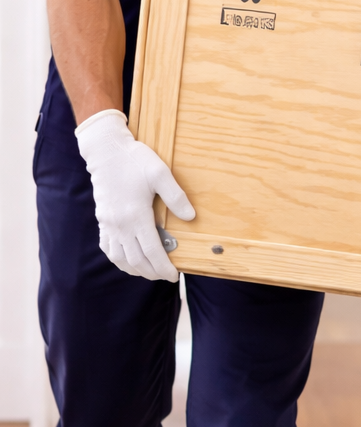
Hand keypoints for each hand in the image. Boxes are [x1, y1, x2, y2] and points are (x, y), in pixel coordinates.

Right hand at [75, 110, 194, 280]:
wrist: (105, 151)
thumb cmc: (134, 160)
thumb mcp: (160, 173)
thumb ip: (176, 196)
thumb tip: (191, 217)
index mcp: (136, 216)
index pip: (152, 252)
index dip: (163, 268)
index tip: (174, 275)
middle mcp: (120, 225)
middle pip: (136, 261)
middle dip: (152, 273)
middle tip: (165, 276)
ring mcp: (108, 224)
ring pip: (120, 258)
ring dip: (135, 270)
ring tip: (150, 272)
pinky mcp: (102, 220)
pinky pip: (107, 248)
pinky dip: (119, 260)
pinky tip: (128, 260)